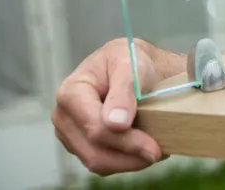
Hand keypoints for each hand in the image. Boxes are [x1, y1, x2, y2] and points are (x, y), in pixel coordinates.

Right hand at [52, 38, 163, 175]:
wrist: (132, 66)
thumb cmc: (130, 60)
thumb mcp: (130, 65)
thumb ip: (124, 91)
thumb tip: (116, 123)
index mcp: (70, 92)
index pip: (94, 126)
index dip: (124, 140)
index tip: (153, 146)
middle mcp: (64, 116)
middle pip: (95, 150)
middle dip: (130, 155)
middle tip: (160, 152)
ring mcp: (70, 134)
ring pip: (98, 162)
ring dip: (130, 161)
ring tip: (157, 150)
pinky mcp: (81, 146)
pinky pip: (103, 164)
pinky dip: (126, 161)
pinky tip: (145, 150)